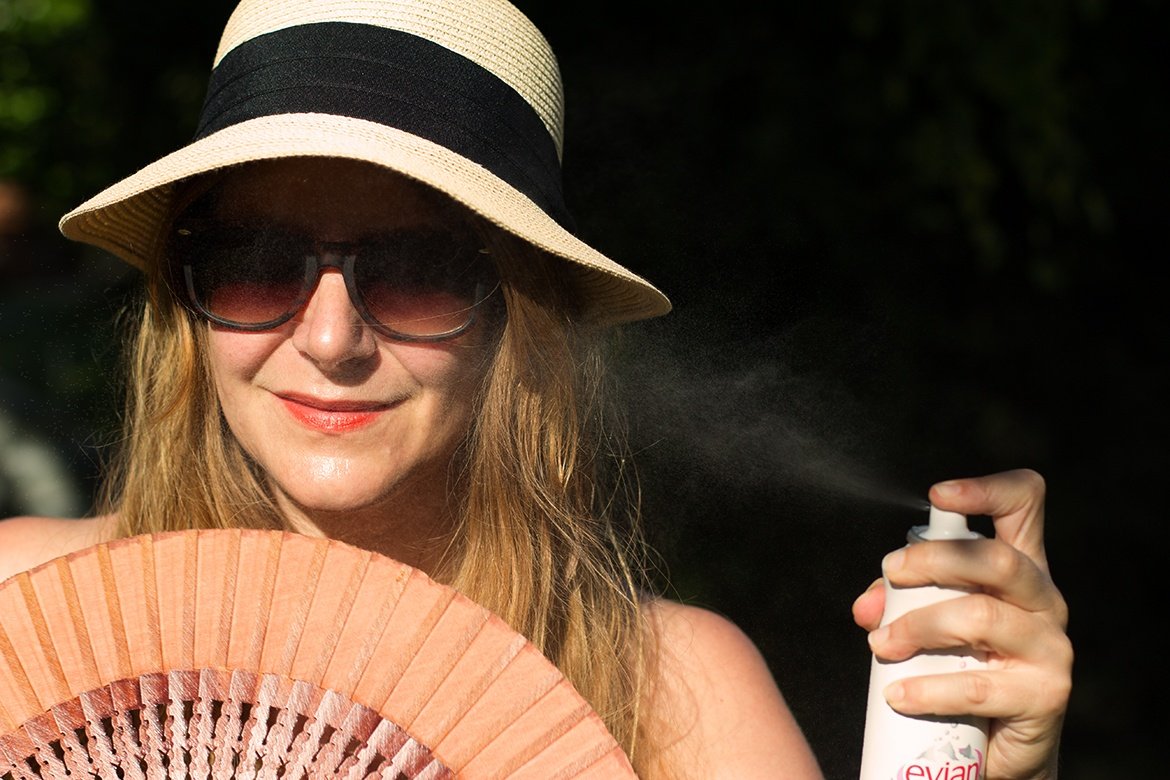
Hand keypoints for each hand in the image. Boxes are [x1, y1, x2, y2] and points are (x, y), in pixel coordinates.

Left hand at [852, 469, 1070, 778]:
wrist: (998, 745)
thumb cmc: (960, 667)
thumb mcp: (928, 623)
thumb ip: (897, 602)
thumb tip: (866, 606)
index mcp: (1018, 570)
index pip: (1024, 505)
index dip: (987, 489)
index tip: (939, 495)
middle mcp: (1044, 600)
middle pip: (997, 559)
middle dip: (933, 560)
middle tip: (890, 574)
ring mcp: (1051, 648)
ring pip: (980, 617)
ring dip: (917, 626)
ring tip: (882, 644)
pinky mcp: (1046, 696)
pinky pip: (978, 686)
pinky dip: (928, 688)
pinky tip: (899, 694)